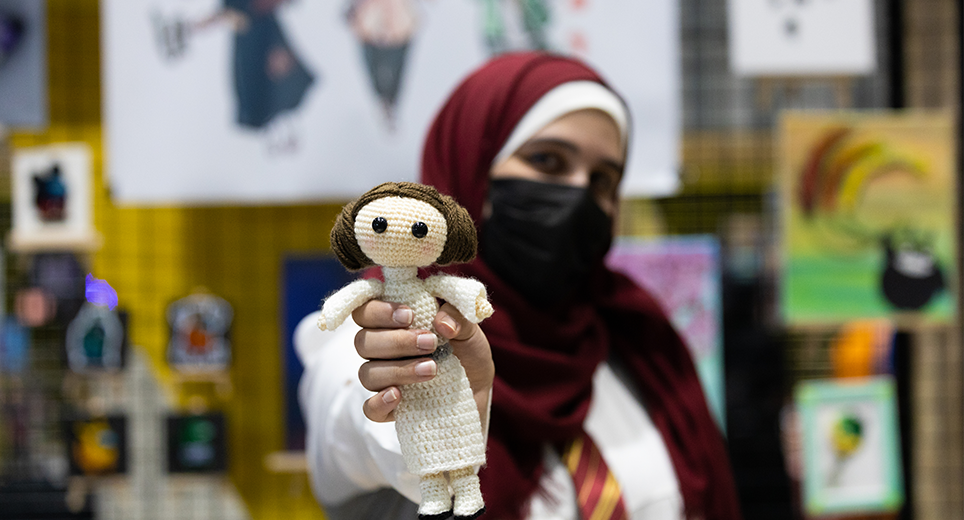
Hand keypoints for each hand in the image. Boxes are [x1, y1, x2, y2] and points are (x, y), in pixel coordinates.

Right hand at [352, 300, 493, 423]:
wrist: (479, 388)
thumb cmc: (466, 350)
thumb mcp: (468, 328)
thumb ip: (457, 316)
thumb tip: (442, 324)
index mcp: (392, 323)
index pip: (365, 311)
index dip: (379, 311)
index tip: (410, 315)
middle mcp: (381, 350)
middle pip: (363, 342)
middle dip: (397, 341)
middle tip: (430, 343)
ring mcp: (383, 380)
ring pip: (368, 374)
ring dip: (398, 370)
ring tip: (432, 369)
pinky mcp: (390, 408)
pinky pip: (371, 409)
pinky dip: (379, 403)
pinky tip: (398, 395)